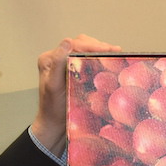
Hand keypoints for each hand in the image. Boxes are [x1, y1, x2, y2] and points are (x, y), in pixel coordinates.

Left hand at [31, 34, 121, 155]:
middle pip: (81, 44)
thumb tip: (68, 41)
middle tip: (116, 51)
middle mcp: (56, 58)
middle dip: (99, 46)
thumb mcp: (54, 86)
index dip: (92, 45)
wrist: (55, 124)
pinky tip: (110, 61)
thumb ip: (58, 63)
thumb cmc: (53, 109)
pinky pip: (87, 59)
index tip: (110, 49)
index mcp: (49, 58)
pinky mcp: (74, 71)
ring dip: (100, 51)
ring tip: (115, 54)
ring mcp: (66, 64)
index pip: (73, 45)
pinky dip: (99, 58)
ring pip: (85, 50)